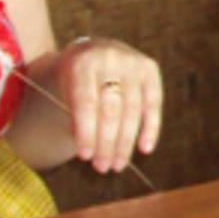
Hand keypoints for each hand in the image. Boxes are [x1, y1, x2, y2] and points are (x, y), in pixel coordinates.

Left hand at [54, 38, 161, 173]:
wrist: (93, 51)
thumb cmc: (75, 79)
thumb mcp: (65, 91)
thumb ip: (74, 116)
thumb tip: (90, 151)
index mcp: (82, 62)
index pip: (86, 104)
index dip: (86, 132)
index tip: (85, 157)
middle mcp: (110, 58)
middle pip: (111, 109)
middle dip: (107, 142)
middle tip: (103, 167)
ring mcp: (133, 62)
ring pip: (132, 110)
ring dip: (125, 142)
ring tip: (117, 164)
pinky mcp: (150, 68)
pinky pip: (153, 103)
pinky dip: (150, 128)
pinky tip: (145, 149)